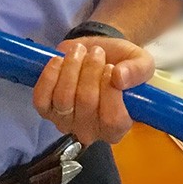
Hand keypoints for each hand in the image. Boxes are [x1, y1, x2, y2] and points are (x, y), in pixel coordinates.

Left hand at [32, 36, 154, 145]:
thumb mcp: (141, 62)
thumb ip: (138, 70)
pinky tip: (59, 61)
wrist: (98, 52)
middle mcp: (90, 131)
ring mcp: (65, 122)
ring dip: (71, 68)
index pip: (112, 119)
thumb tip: (119, 77)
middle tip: (97, 52)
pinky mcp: (46, 109)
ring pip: (63, 98)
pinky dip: (49, 76)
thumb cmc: (122, 64)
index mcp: (117, 127)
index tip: (111, 67)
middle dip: (91, 70)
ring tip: (80, 52)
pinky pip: (41, 98)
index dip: (110, 90)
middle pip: (86, 103)